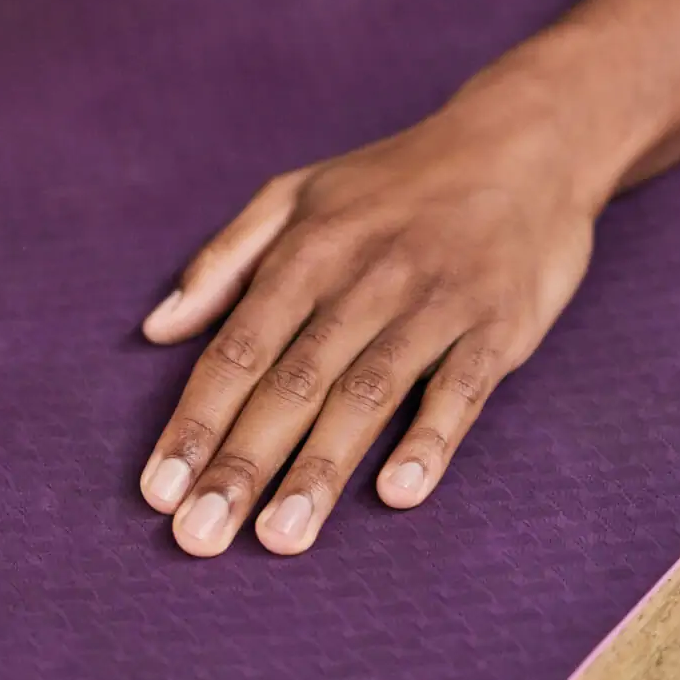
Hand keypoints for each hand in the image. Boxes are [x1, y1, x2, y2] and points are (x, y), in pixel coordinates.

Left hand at [137, 101, 601, 556]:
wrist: (523, 141)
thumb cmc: (394, 181)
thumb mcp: (296, 195)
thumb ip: (223, 261)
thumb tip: (156, 328)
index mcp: (306, 252)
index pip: (236, 350)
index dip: (194, 422)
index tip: (158, 491)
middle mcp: (363, 279)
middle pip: (291, 383)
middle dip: (241, 463)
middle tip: (200, 538)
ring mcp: (434, 303)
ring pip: (367, 394)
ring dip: (320, 469)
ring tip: (281, 537)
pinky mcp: (498, 324)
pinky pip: (461, 389)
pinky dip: (431, 438)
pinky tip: (398, 492)